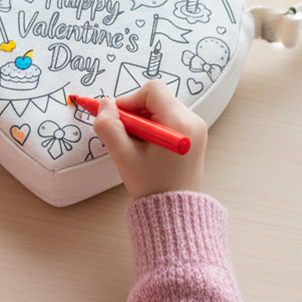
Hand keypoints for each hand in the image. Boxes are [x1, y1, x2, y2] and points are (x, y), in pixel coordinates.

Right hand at [93, 81, 206, 199]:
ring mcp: (196, 128)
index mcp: (179, 123)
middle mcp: (193, 121)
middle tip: (128, 137)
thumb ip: (108, 126)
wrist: (174, 211)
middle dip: (136, 113)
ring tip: (139, 146)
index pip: (152, 90)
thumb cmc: (151, 185)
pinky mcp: (194, 135)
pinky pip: (169, 118)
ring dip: (143, 121)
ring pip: (161, 107)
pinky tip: (149, 148)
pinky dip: (153, 127)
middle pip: (156, 98)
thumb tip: (105, 103)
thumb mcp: (123, 156)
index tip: (121, 121)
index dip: (130, 100)